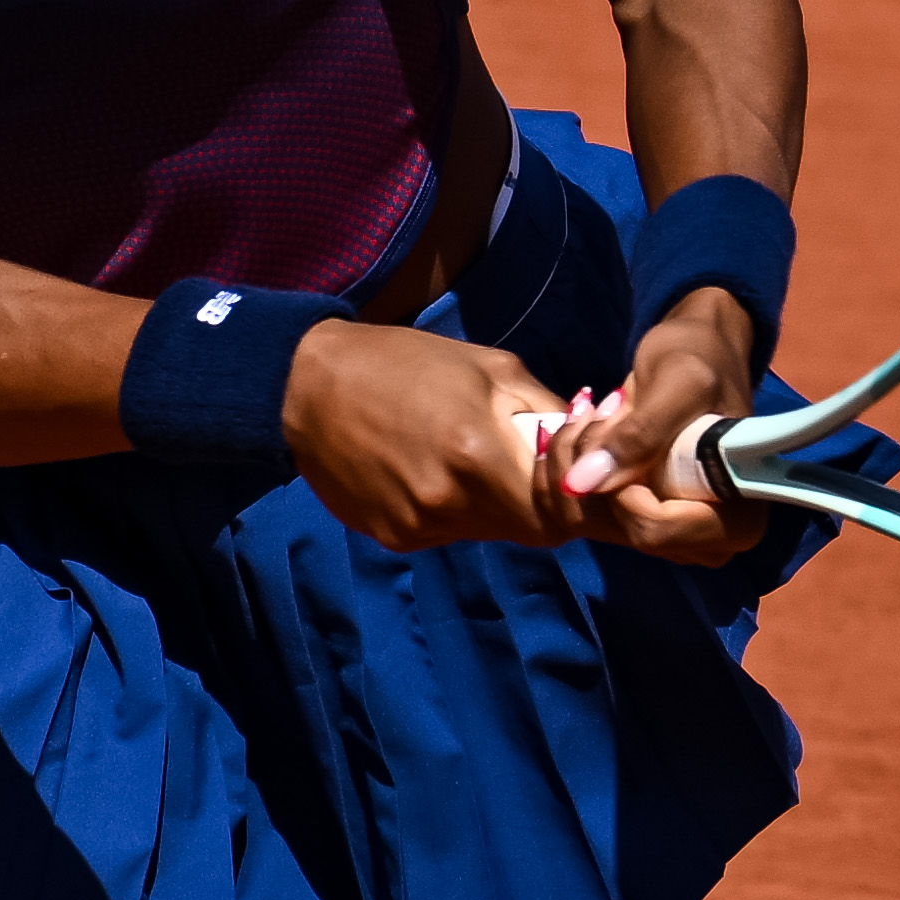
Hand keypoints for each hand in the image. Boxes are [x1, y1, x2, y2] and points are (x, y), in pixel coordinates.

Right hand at [282, 318, 582, 549]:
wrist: (306, 386)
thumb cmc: (404, 363)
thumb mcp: (490, 367)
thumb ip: (546, 412)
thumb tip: (593, 438)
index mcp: (477, 454)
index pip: (561, 515)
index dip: (581, 505)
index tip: (585, 482)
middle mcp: (448, 502)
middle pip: (531, 532)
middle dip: (547, 506)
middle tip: (541, 472)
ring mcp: (417, 525)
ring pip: (489, 531)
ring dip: (500, 504)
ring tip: (475, 457)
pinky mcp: (393, 536)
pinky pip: (447, 531)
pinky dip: (457, 507)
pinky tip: (433, 468)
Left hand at [559, 294, 772, 569]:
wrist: (698, 348)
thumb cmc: (701, 360)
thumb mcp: (677, 384)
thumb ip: (638, 435)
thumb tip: (580, 485)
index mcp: (737, 514)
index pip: (659, 532)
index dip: (626, 495)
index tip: (620, 438)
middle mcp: (711, 536)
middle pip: (630, 534)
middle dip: (602, 476)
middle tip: (603, 415)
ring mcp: (680, 531)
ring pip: (607, 526)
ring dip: (586, 469)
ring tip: (598, 416)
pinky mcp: (651, 516)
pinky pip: (598, 515)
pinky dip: (582, 471)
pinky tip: (592, 432)